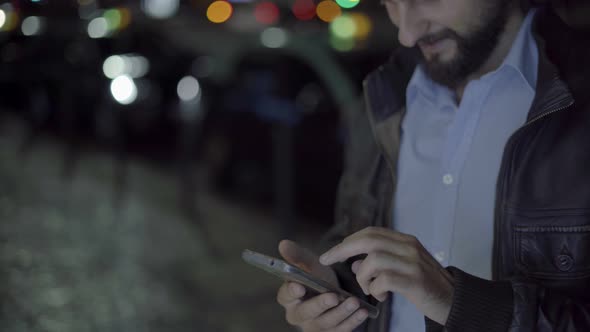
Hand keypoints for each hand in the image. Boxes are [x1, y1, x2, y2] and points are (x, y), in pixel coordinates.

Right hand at [276, 240, 368, 331]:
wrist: (335, 292)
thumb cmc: (317, 278)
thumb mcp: (309, 265)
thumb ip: (297, 255)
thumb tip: (283, 243)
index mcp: (289, 297)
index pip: (285, 295)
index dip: (291, 292)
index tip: (299, 286)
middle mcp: (298, 315)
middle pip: (305, 313)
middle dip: (319, 305)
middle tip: (333, 296)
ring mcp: (314, 327)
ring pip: (325, 323)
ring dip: (340, 313)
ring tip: (354, 302)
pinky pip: (341, 330)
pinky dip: (352, 322)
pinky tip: (362, 312)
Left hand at [319, 227, 453, 324]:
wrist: (455, 300)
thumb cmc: (426, 285)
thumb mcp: (403, 268)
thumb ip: (380, 263)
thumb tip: (353, 264)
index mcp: (406, 241)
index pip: (371, 232)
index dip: (348, 241)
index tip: (331, 253)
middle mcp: (409, 247)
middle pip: (368, 240)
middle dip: (343, 250)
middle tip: (329, 261)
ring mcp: (413, 262)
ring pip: (373, 260)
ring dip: (363, 277)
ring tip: (370, 290)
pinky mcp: (415, 280)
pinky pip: (383, 280)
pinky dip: (376, 289)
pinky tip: (382, 297)